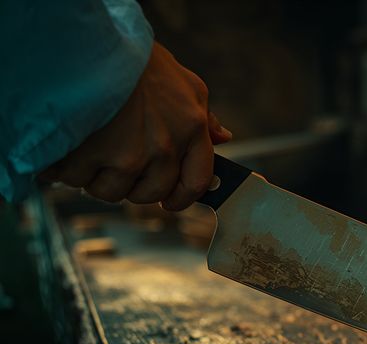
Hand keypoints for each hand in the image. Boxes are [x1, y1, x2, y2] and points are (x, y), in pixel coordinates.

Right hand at [40, 42, 231, 210]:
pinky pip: (75, 179)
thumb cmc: (134, 58)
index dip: (181, 197)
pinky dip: (64, 167)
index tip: (168, 201)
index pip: (197, 181)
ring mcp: (129, 154)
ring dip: (94, 176)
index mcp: (191, 128)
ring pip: (109, 190)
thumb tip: (223, 137)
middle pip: (148, 193)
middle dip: (130, 185)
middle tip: (113, 163)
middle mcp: (165, 147)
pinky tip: (65, 145)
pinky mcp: (93, 156)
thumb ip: (203, 114)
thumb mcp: (182, 80)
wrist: (89, 41)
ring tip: (87, 147)